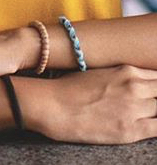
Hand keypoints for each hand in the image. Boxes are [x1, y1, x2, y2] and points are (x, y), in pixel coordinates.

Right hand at [32, 65, 156, 143]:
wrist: (54, 105)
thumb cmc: (70, 88)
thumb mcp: (99, 73)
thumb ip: (122, 76)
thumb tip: (138, 83)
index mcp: (126, 70)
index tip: (154, 91)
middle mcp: (134, 87)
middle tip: (147, 103)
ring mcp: (134, 108)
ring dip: (155, 111)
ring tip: (143, 113)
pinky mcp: (131, 130)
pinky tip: (150, 126)